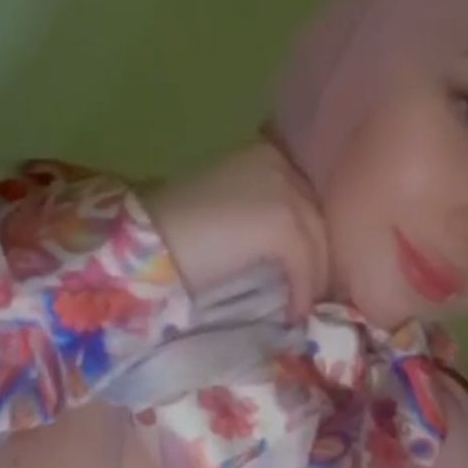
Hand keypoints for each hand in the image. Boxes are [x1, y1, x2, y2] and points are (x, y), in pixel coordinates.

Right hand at [137, 138, 327, 320]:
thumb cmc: (176, 232)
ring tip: (304, 307)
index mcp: (266, 154)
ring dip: (315, 280)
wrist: (146, 243)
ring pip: (317, 243)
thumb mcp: (228, 209)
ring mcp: (284, 191)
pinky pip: (306, 264)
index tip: (313, 269)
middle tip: (318, 294)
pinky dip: (303, 292)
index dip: (313, 237)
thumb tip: (297, 249)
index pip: (307, 198)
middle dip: (321, 259)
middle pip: (317, 219)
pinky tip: (294, 314)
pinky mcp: (281, 224)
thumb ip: (261, 214)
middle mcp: (279, 164)